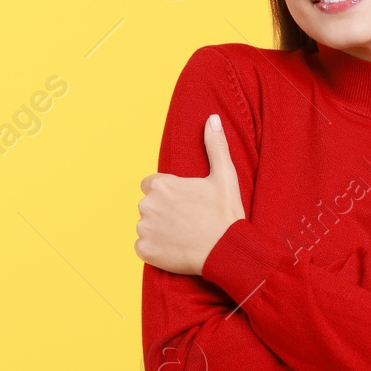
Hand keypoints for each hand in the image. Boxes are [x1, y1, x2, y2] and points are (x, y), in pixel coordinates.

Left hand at [134, 114, 246, 275]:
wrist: (227, 251)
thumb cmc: (226, 213)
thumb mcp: (225, 175)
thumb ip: (215, 145)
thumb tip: (212, 119)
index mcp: (161, 184)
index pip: (151, 185)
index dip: (168, 193)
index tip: (184, 203)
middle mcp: (147, 205)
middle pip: (149, 206)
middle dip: (163, 212)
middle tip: (187, 220)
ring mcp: (144, 229)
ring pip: (146, 227)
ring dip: (159, 231)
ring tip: (183, 236)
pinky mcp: (145, 251)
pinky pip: (144, 248)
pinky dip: (156, 249)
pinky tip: (175, 248)